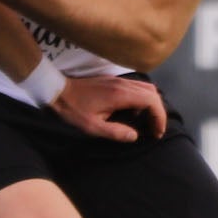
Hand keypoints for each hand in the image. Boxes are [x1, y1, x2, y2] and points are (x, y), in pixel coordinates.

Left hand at [49, 74, 166, 143]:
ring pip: (146, 88)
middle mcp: (123, 84)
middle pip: (153, 93)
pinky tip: (133, 113)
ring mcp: (119, 80)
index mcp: (120, 95)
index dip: (159, 117)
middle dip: (158, 112)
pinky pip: (137, 87)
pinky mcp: (114, 81)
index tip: (157, 132)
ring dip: (152, 104)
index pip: (151, 101)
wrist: (58, 90)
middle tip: (155, 130)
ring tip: (148, 122)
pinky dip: (143, 99)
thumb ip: (115, 132)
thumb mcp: (92, 127)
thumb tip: (135, 136)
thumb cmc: (74, 110)